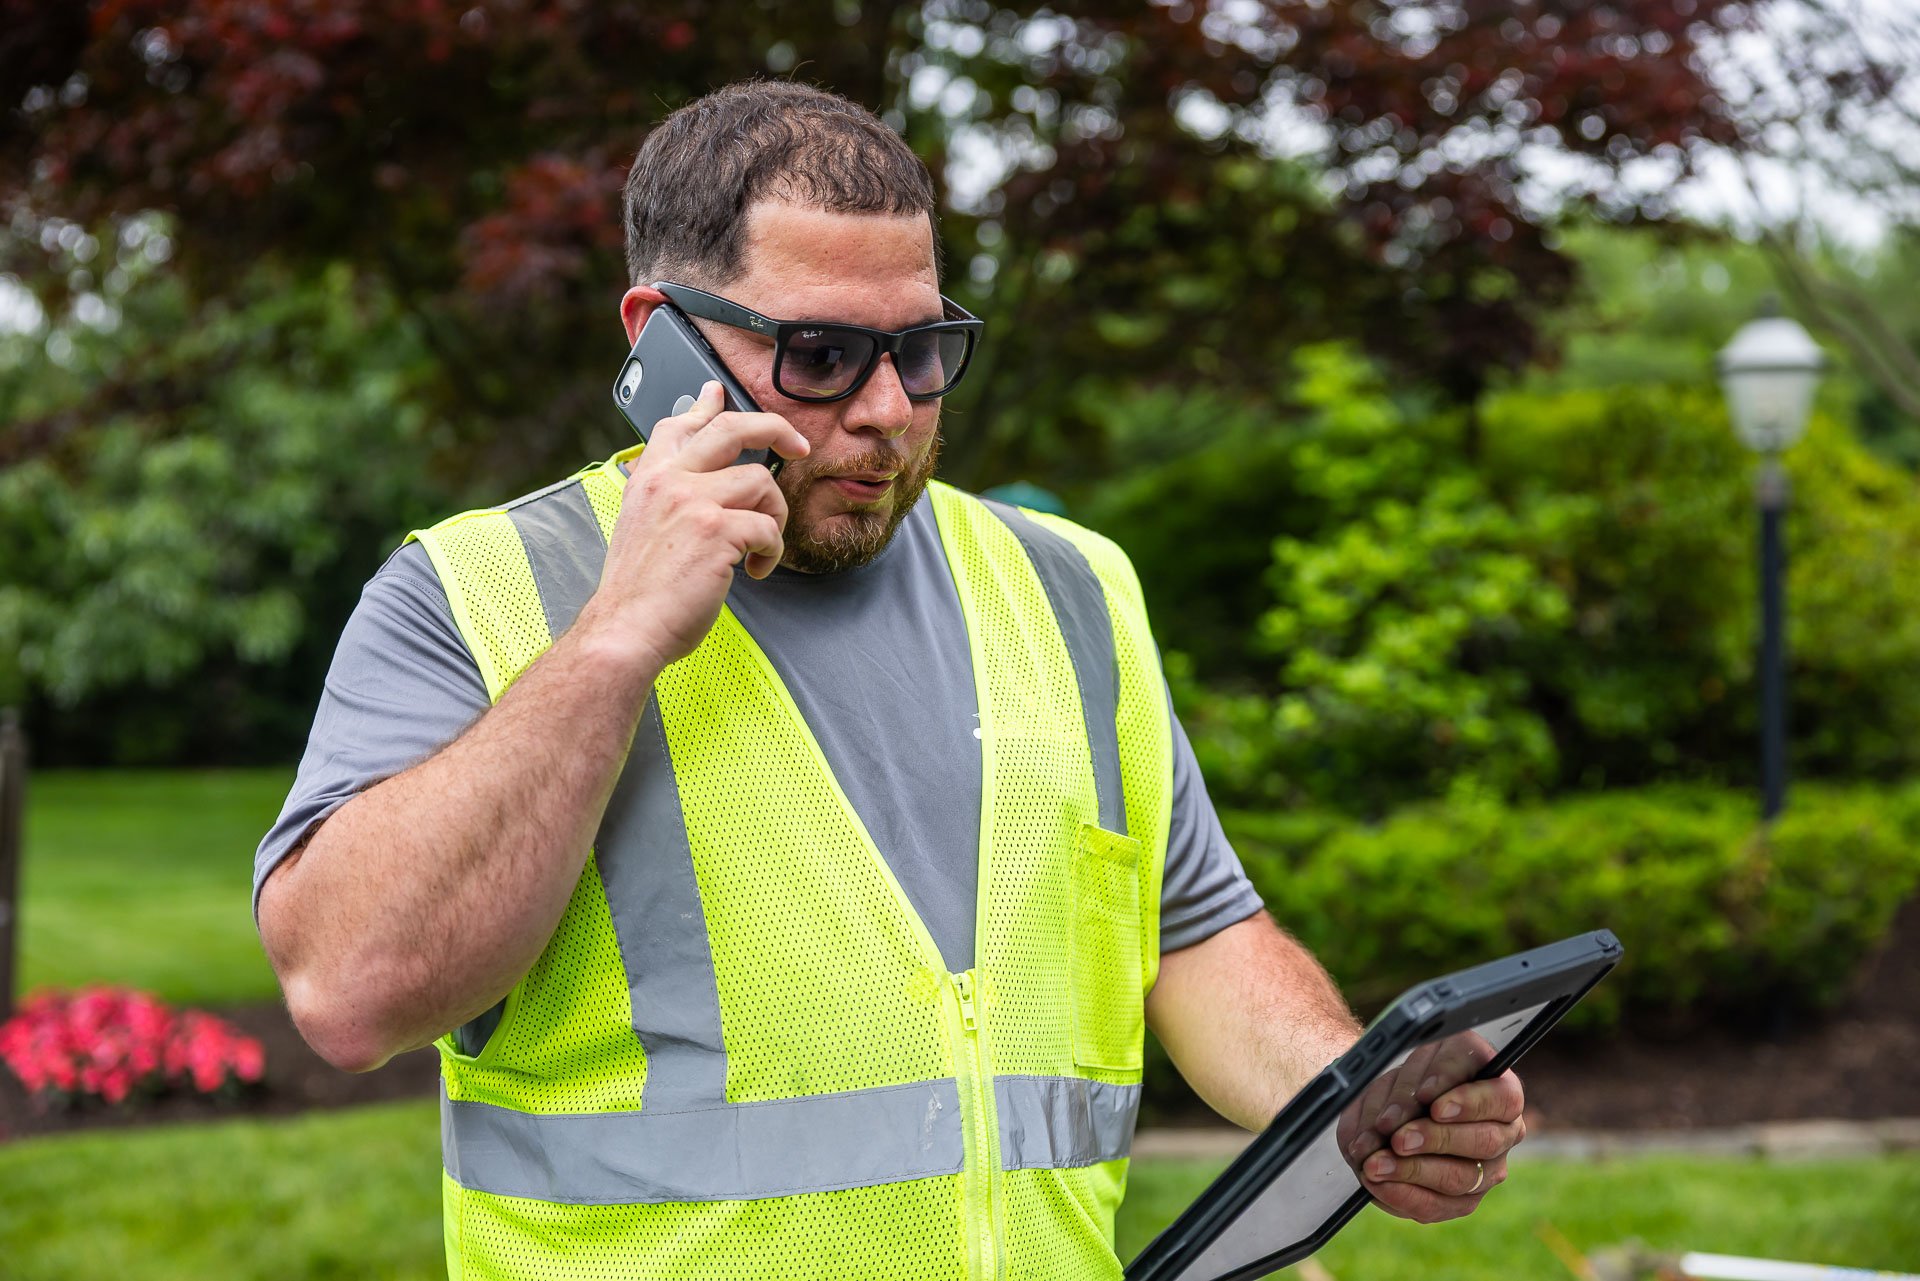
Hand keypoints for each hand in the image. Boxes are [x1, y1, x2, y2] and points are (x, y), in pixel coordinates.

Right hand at [579, 381, 809, 670]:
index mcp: (649, 479)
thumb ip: (667, 497)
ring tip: (762, 545)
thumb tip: (697, 480)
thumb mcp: (641, 527)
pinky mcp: (717, 530)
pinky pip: (767, 527)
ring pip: (761, 482)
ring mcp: (693, 501)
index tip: (719, 393)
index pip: (680, 424)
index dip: (706, 406)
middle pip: (732, 428)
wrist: (626, 629)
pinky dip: (771, 552)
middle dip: (775, 429)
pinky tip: (755, 571)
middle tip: (798, 446)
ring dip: (774, 515)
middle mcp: (669, 480)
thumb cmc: (637, 591)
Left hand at [1334, 1031, 1525, 1222]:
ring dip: (1412, 1171)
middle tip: (1398, 1139)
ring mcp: (1487, 1172)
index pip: (1502, 1099)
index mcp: (1502, 1092)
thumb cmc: (1417, 1078)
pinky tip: (1377, 1183)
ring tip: (1375, 1164)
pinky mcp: (1460, 1200)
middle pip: (1484, 1143)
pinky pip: (1436, 1206)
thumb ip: (1414, 1083)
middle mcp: (1504, 1135)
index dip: (1470, 1103)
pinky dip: (1401, 1195)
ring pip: (1459, 1179)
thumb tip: (1401, 1114)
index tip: (1435, 1106)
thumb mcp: (1417, 1064)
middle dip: (1436, 1140)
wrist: (1399, 1107)